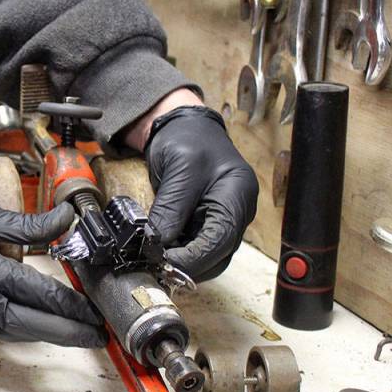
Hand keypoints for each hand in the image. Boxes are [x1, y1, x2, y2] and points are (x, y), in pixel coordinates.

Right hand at [0, 201, 106, 347]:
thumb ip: (30, 225)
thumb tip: (66, 218)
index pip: (45, 297)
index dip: (75, 307)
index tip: (97, 313)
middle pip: (39, 326)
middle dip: (72, 333)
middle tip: (99, 337)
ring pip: (23, 333)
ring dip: (52, 335)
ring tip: (77, 332)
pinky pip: (6, 330)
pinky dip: (29, 330)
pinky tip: (42, 325)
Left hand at [141, 105, 258, 281]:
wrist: (183, 127)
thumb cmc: (188, 140)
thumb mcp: (179, 170)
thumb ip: (170, 208)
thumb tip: (157, 244)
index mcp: (237, 196)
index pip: (220, 241)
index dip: (192, 257)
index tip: (163, 260)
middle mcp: (236, 213)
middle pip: (217, 255)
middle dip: (187, 264)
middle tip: (155, 262)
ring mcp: (222, 219)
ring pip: (207, 256)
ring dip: (182, 260)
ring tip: (154, 255)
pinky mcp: (206, 222)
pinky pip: (195, 246)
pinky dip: (178, 251)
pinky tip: (159, 247)